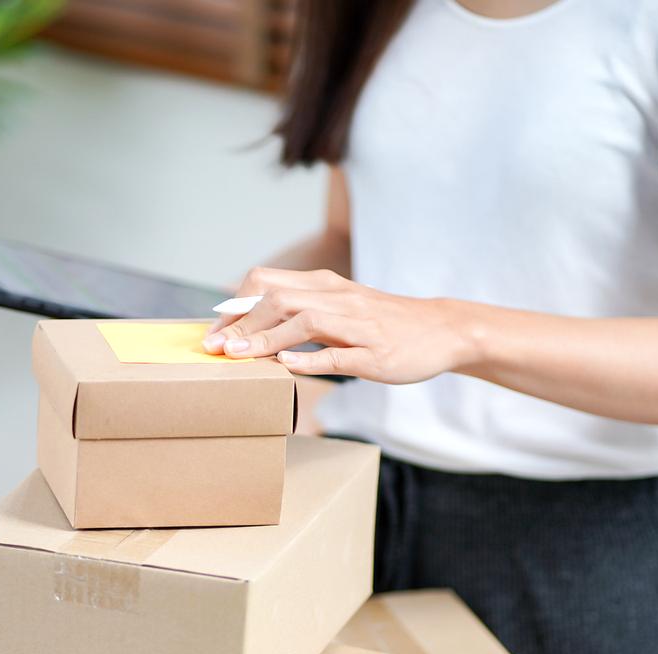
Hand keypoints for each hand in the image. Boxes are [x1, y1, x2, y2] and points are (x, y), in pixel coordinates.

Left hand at [204, 267, 475, 382]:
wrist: (442, 330)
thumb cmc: (382, 323)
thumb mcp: (340, 307)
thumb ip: (301, 311)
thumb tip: (253, 323)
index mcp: (326, 286)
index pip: (268, 282)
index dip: (236, 305)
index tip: (215, 332)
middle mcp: (338, 299)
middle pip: (279, 299)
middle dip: (242, 323)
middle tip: (216, 348)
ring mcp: (358, 325)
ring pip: (304, 322)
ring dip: (267, 339)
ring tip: (239, 355)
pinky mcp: (375, 353)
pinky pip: (337, 354)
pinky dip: (308, 360)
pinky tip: (284, 366)